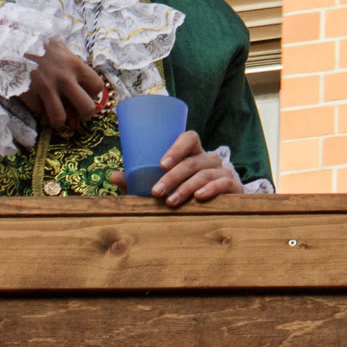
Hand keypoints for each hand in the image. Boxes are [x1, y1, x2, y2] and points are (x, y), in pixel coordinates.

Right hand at [17, 39, 104, 134]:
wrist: (9, 41)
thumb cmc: (37, 43)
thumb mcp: (58, 46)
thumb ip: (71, 61)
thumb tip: (82, 77)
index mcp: (75, 64)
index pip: (97, 86)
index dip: (93, 94)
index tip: (85, 94)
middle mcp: (64, 78)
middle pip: (87, 108)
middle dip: (84, 115)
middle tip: (77, 114)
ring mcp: (45, 89)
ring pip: (60, 119)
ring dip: (58, 120)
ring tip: (56, 116)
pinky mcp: (29, 95)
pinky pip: (38, 112)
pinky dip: (37, 110)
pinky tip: (36, 102)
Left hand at [111, 129, 242, 206]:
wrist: (219, 208)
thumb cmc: (184, 193)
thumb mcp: (161, 186)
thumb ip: (138, 182)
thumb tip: (113, 176)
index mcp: (193, 153)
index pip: (189, 138)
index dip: (176, 147)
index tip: (161, 164)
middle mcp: (209, 159)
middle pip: (192, 161)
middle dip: (173, 176)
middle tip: (157, 191)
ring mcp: (224, 171)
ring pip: (205, 173)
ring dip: (186, 187)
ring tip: (171, 201)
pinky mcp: (233, 187)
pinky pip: (224, 184)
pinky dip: (211, 189)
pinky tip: (199, 197)